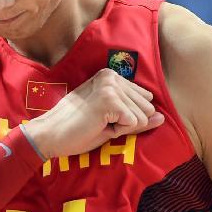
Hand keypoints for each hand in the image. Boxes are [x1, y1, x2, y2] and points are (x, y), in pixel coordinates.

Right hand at [23, 68, 163, 159]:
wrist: (49, 135)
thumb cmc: (76, 129)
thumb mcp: (111, 122)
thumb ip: (137, 118)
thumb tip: (162, 118)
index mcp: (111, 76)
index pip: (145, 99)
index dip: (127, 117)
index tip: (103, 117)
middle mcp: (112, 76)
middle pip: (147, 107)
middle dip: (128, 122)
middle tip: (100, 122)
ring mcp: (110, 86)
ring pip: (143, 116)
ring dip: (122, 127)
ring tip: (98, 123)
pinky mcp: (109, 100)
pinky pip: (134, 123)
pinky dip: (118, 131)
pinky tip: (97, 125)